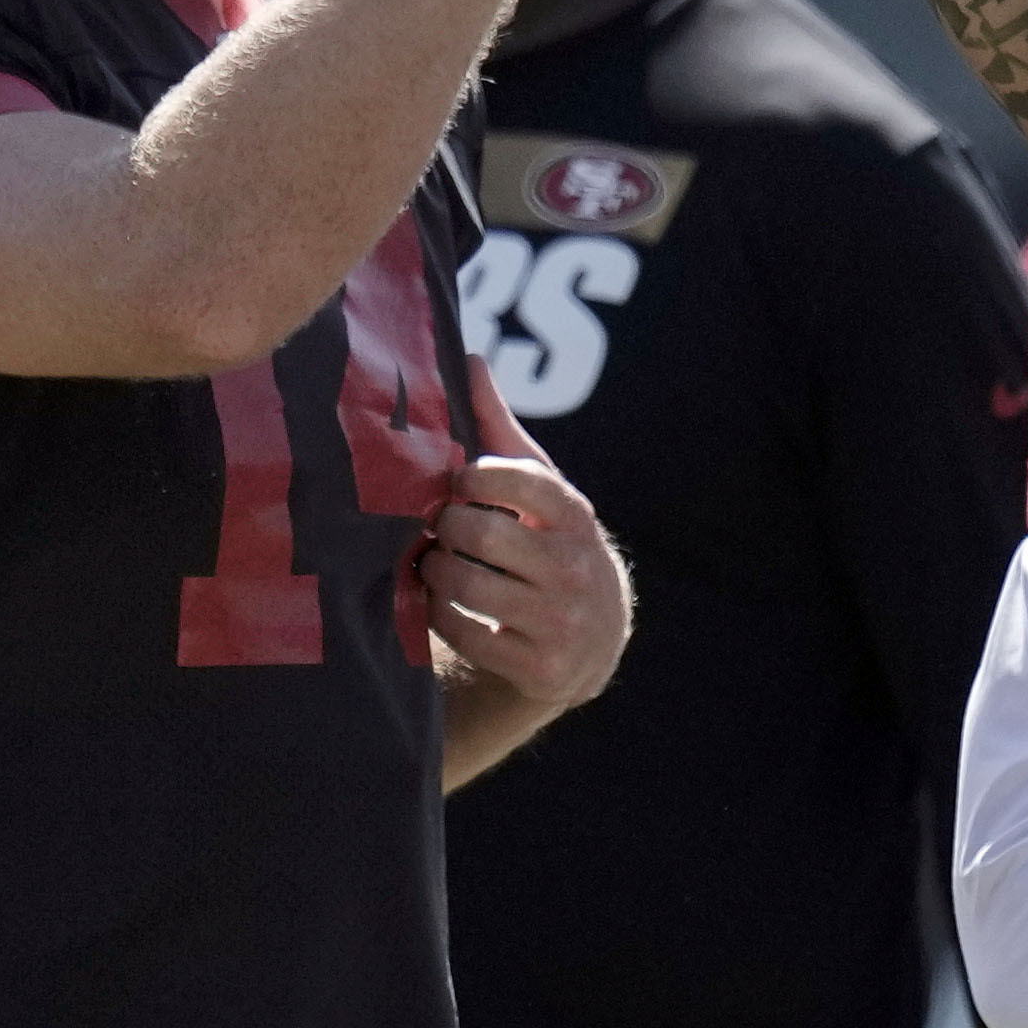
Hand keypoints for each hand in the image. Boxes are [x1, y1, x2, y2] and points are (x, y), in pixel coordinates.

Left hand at [411, 448, 632, 725]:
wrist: (592, 640)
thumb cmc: (549, 546)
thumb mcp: (539, 493)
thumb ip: (501, 431)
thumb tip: (468, 360)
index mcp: (573, 516)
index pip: (518, 478)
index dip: (471, 477)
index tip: (456, 484)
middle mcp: (573, 568)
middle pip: (480, 533)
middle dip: (445, 527)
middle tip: (439, 528)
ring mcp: (559, 620)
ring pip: (466, 584)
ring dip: (435, 570)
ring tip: (434, 563)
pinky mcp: (539, 666)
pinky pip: (463, 633)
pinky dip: (440, 614)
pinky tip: (443, 602)